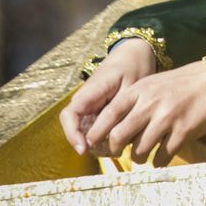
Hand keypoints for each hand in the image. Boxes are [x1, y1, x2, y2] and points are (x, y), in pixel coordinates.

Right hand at [61, 39, 156, 154]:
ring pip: (86, 131)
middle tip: (111, 152)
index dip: (72, 134)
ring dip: (98, 143)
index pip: (70, 115)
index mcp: (90, 91)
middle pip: (76, 128)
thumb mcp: (131, 86)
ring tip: (119, 148)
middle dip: (89, 144)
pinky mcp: (98, 110)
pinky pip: (96, 128)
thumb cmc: (134, 66)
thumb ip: (119, 109)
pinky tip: (123, 140)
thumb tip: (109, 133)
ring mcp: (91, 106)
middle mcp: (85, 100)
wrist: (136, 53)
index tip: (84, 149)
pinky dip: (105, 137)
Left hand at [80, 60, 205, 165]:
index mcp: (141, 89)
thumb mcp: (155, 84)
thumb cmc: (184, 83)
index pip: (108, 114)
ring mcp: (167, 118)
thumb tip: (112, 127)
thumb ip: (135, 101)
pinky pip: (161, 157)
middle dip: (115, 149)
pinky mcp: (183, 132)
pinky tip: (162, 156)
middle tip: (119, 152)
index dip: (97, 132)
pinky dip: (158, 161)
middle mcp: (151, 103)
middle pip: (119, 136)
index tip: (95, 143)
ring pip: (139, 150)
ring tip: (144, 155)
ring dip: (138, 158)